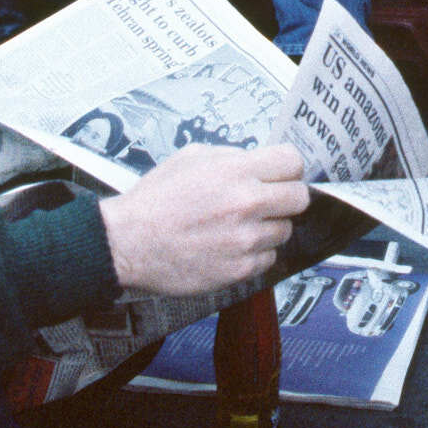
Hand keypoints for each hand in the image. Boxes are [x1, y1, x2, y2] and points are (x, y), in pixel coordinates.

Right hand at [98, 143, 309, 296]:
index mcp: (236, 171)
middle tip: (269, 200)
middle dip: (286, 197)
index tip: (282, 174)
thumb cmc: (155, 200)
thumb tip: (259, 163)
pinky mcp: (239, 269)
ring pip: (284, 230)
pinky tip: (231, 246)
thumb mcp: (191, 158)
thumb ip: (232, 157)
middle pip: (300, 197)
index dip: (287, 168)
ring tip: (238, 226)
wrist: (127, 242)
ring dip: (268, 227)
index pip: (293, 162)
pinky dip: (255, 253)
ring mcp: (245, 239)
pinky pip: (268, 258)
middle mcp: (246, 203)